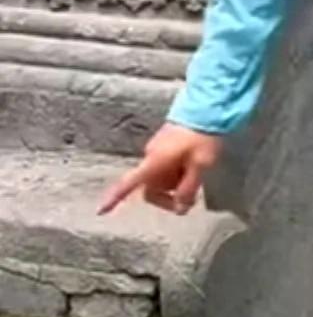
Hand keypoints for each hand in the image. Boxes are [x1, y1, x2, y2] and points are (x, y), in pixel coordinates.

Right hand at [96, 122, 222, 216]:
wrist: (207, 106)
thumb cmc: (202, 137)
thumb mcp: (200, 166)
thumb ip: (188, 189)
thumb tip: (181, 208)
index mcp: (155, 162)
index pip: (129, 183)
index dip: (115, 197)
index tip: (100, 210)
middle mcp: (151, 155)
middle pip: (150, 186)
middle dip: (168, 195)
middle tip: (190, 197)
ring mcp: (157, 147)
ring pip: (160, 176)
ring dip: (174, 182)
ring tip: (196, 173)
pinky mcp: (166, 141)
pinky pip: (166, 164)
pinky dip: (176, 170)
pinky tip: (194, 163)